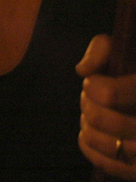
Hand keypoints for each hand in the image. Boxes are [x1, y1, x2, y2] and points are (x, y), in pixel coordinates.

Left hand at [77, 34, 135, 179]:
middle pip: (115, 123)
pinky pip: (112, 166)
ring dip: (91, 130)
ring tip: (88, 116)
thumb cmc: (131, 72)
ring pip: (116, 149)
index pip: (112, 94)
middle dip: (91, 109)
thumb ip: (102, 49)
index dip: (95, 88)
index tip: (90, 82)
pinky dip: (91, 149)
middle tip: (87, 99)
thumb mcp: (125, 51)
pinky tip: (87, 133)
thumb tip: (83, 70)